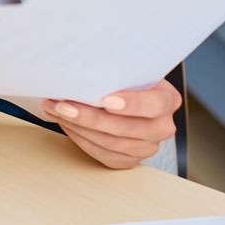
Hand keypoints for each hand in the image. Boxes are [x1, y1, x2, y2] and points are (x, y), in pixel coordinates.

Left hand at [42, 78, 181, 168]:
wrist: (121, 92)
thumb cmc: (121, 76)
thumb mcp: (124, 66)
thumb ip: (112, 67)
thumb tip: (80, 64)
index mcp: (167, 99)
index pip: (156, 104)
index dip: (133, 104)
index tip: (106, 100)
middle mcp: (162, 126)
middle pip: (129, 128)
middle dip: (91, 118)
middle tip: (63, 105)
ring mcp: (147, 146)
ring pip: (113, 144)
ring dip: (80, 127)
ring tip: (56, 111)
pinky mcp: (129, 159)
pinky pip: (105, 155)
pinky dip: (81, 140)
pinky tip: (66, 124)